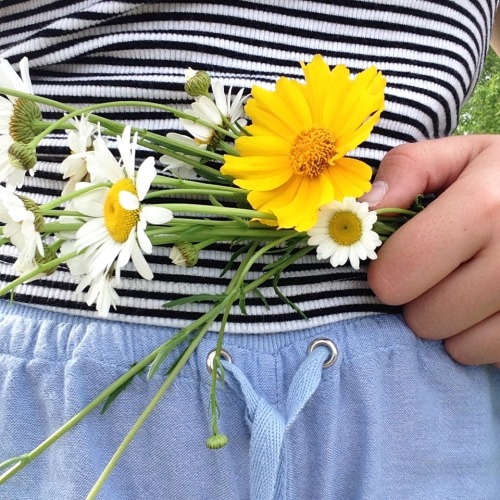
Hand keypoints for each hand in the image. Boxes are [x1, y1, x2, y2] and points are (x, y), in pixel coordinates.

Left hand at [363, 135, 499, 364]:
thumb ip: (408, 169)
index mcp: (486, 206)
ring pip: (460, 348)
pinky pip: (493, 357)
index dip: (387, 272)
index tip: (398, 260)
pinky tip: (495, 306)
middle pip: (425, 318)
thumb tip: (362, 210)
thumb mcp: (463, 155)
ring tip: (473, 287)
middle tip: (444, 272)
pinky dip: (486, 340)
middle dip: (421, 299)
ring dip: (454, 324)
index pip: (400, 272)